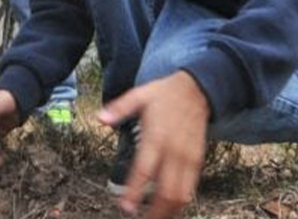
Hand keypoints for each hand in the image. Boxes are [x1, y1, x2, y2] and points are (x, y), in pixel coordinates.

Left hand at [97, 71, 208, 218]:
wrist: (198, 90)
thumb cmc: (165, 94)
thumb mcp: (140, 94)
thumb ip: (119, 108)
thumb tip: (99, 118)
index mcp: (157, 136)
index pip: (144, 170)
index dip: (134, 192)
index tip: (124, 208)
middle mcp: (174, 151)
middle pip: (166, 191)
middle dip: (153, 212)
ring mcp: (188, 158)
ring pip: (180, 195)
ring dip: (167, 212)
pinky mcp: (197, 161)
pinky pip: (190, 189)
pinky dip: (180, 203)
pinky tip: (168, 209)